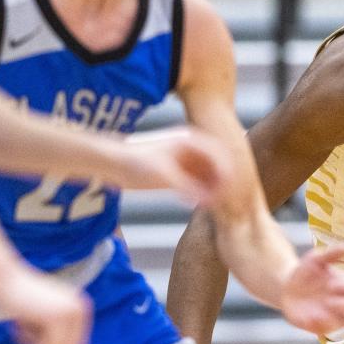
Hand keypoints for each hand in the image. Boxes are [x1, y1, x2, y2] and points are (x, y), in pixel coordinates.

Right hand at [0, 269, 92, 343]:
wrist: (5, 278)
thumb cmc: (20, 297)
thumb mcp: (42, 315)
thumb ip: (53, 333)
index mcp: (81, 307)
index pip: (78, 343)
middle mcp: (80, 308)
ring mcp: (70, 312)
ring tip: (23, 340)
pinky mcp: (56, 317)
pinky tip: (22, 339)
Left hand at [115, 127, 231, 203]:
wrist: (111, 164)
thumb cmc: (135, 163)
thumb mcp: (164, 175)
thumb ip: (188, 187)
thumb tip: (209, 200)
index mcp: (191, 140)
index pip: (220, 153)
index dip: (228, 170)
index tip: (232, 188)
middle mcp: (193, 149)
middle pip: (218, 165)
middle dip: (224, 182)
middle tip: (226, 199)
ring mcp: (187, 161)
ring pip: (211, 175)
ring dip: (215, 188)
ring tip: (215, 204)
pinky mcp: (181, 173)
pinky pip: (200, 183)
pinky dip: (204, 193)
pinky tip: (201, 204)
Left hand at [281, 246, 343, 334]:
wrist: (286, 286)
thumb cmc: (306, 271)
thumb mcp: (315, 259)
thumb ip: (330, 254)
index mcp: (343, 283)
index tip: (330, 284)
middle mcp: (342, 299)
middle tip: (329, 301)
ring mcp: (333, 314)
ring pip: (343, 321)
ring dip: (333, 318)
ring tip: (317, 313)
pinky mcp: (321, 325)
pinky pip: (325, 330)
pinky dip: (318, 326)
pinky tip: (308, 319)